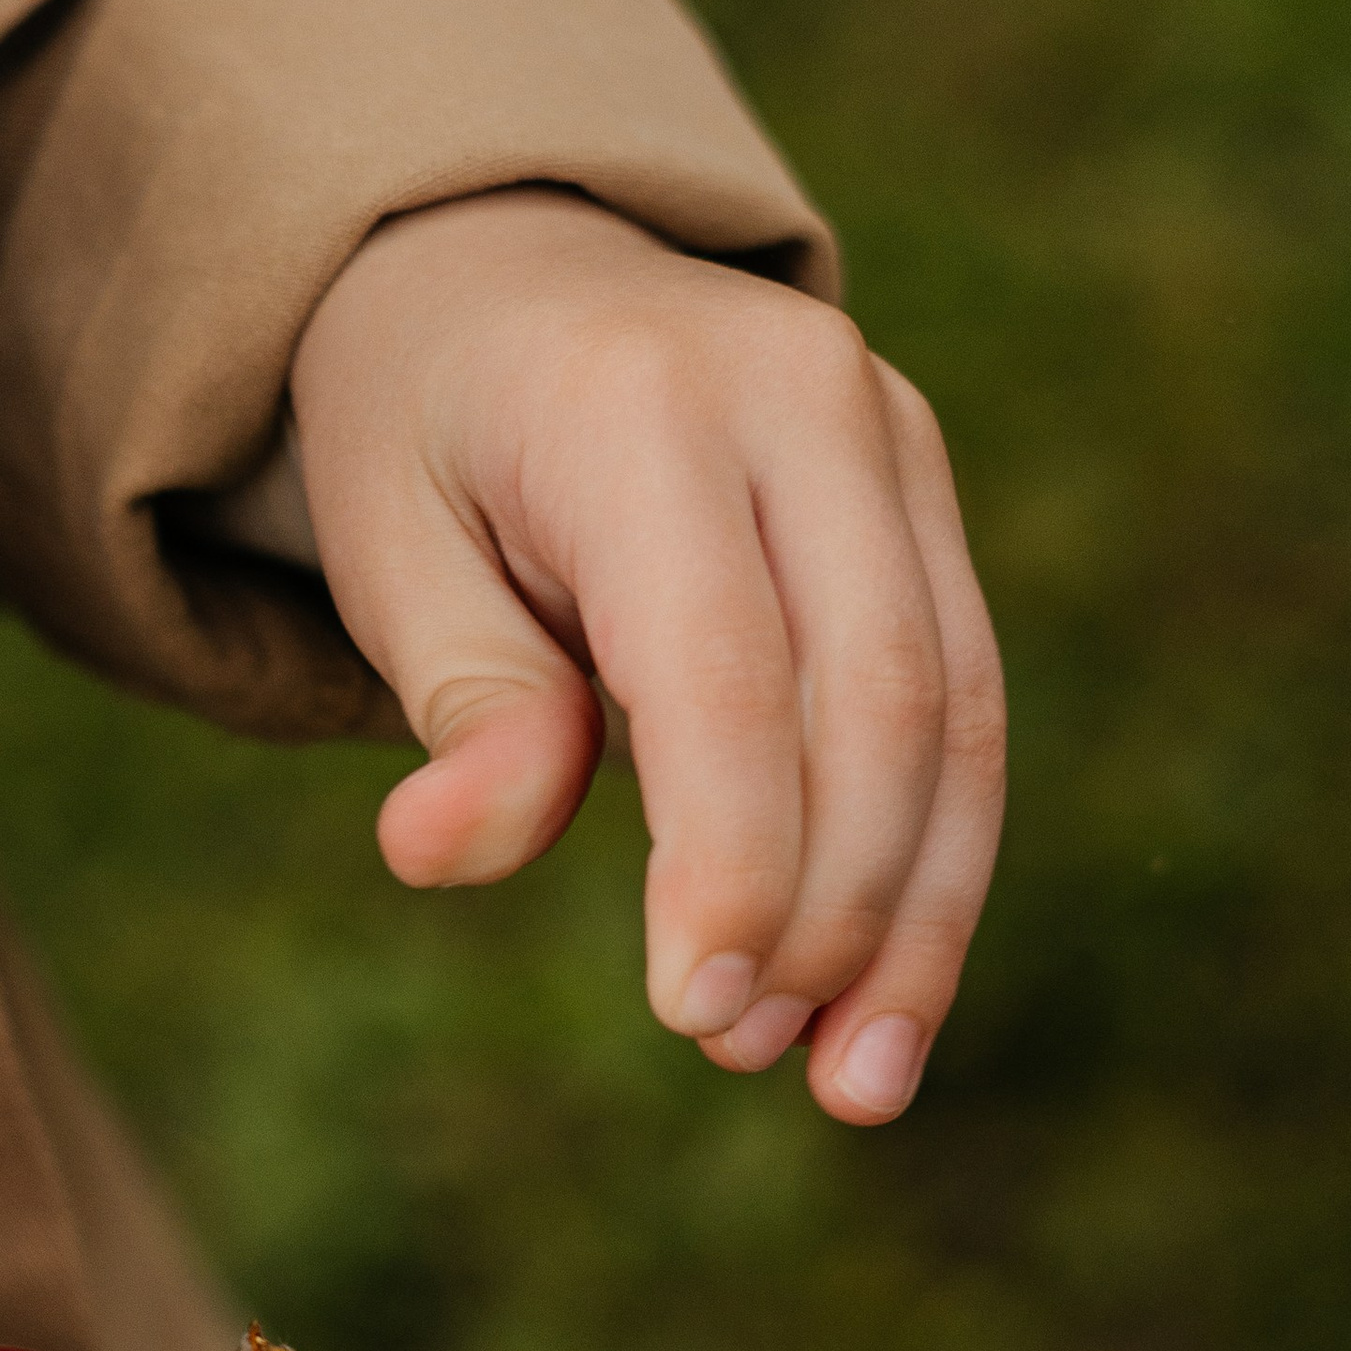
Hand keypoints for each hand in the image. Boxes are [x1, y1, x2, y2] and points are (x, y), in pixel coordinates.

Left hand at [290, 188, 1004, 1121]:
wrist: (511, 267)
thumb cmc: (427, 431)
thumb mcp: (385, 542)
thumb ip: (458, 695)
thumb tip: (458, 851)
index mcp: (642, 403)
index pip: (723, 666)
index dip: (731, 855)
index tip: (694, 1008)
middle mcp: (803, 400)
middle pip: (874, 696)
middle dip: (830, 904)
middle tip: (737, 1045)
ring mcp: (892, 442)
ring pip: (954, 713)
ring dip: (915, 918)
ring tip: (848, 1084)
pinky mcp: (929, 505)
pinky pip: (966, 706)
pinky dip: (937, 865)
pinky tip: (884, 1002)